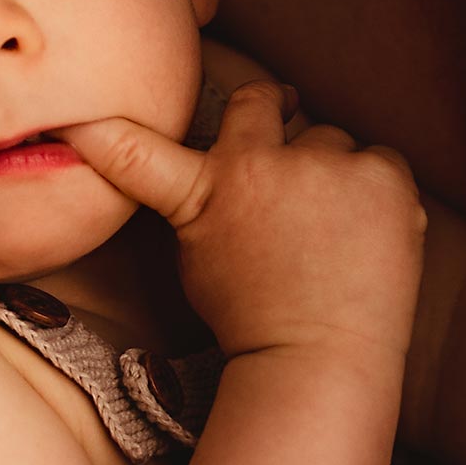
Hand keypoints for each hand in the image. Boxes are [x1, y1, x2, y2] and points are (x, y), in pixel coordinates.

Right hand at [63, 78, 423, 363]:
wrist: (318, 361)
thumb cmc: (256, 317)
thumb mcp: (199, 257)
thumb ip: (194, 198)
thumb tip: (192, 162)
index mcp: (212, 185)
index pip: (146, 142)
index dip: (113, 128)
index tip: (83, 121)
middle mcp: (268, 163)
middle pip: (269, 102)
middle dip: (276, 121)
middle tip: (290, 171)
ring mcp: (330, 166)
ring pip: (331, 138)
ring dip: (331, 170)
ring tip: (333, 230)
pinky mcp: (382, 176)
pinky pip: (381, 159)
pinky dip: (377, 190)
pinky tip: (368, 234)